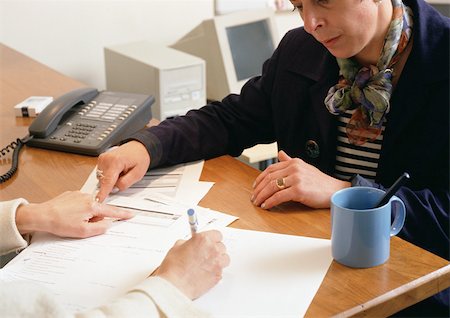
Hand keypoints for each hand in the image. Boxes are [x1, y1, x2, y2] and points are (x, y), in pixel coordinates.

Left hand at [15, 191, 133, 237]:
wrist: (42, 215)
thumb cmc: (60, 223)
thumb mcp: (83, 231)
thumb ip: (100, 228)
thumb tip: (107, 224)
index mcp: (92, 206)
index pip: (112, 211)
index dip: (122, 214)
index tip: (130, 214)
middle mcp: (87, 198)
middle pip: (99, 210)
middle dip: (95, 218)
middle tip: (83, 225)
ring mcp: (78, 195)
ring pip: (90, 207)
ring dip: (86, 214)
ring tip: (72, 220)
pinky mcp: (70, 194)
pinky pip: (80, 203)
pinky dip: (78, 210)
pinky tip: (69, 215)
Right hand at [96, 141, 149, 201]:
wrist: (138, 147)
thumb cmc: (140, 158)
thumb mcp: (138, 174)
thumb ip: (125, 183)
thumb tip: (114, 189)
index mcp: (115, 161)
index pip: (107, 181)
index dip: (102, 193)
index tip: (97, 200)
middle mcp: (106, 159)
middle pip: (104, 181)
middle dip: (113, 183)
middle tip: (125, 175)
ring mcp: (102, 159)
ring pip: (102, 179)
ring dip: (111, 179)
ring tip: (122, 172)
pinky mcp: (100, 160)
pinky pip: (102, 174)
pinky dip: (109, 175)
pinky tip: (117, 170)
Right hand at [154, 230, 229, 299]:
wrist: (174, 285)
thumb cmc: (174, 268)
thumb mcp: (177, 247)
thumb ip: (189, 243)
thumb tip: (191, 244)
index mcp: (203, 240)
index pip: (217, 234)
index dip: (212, 238)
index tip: (210, 241)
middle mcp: (213, 250)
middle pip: (222, 246)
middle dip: (215, 249)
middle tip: (206, 253)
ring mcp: (217, 263)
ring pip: (225, 258)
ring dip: (219, 260)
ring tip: (208, 264)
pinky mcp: (218, 276)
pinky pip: (221, 271)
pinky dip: (216, 271)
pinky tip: (207, 273)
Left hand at [251, 150, 349, 208]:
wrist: (336, 191)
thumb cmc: (320, 182)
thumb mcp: (304, 167)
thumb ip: (290, 161)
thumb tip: (280, 153)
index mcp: (294, 162)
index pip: (271, 169)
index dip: (260, 178)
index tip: (255, 187)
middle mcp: (294, 168)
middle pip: (269, 178)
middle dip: (258, 189)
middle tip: (253, 197)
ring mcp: (297, 179)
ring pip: (272, 187)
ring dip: (262, 196)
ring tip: (257, 203)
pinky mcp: (299, 190)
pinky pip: (279, 197)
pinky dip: (270, 202)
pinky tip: (266, 206)